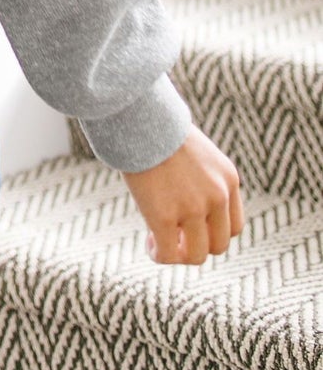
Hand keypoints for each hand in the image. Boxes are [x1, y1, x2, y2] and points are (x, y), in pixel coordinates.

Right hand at [121, 125, 243, 264]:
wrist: (137, 114)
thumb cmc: (159, 128)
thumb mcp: (197, 152)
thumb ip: (203, 180)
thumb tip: (186, 205)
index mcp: (228, 179)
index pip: (233, 227)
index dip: (210, 232)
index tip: (188, 224)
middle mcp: (217, 196)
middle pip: (218, 245)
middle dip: (196, 244)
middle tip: (173, 233)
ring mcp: (192, 208)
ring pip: (197, 255)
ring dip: (180, 253)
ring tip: (158, 239)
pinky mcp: (164, 216)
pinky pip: (168, 254)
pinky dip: (160, 255)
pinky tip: (149, 243)